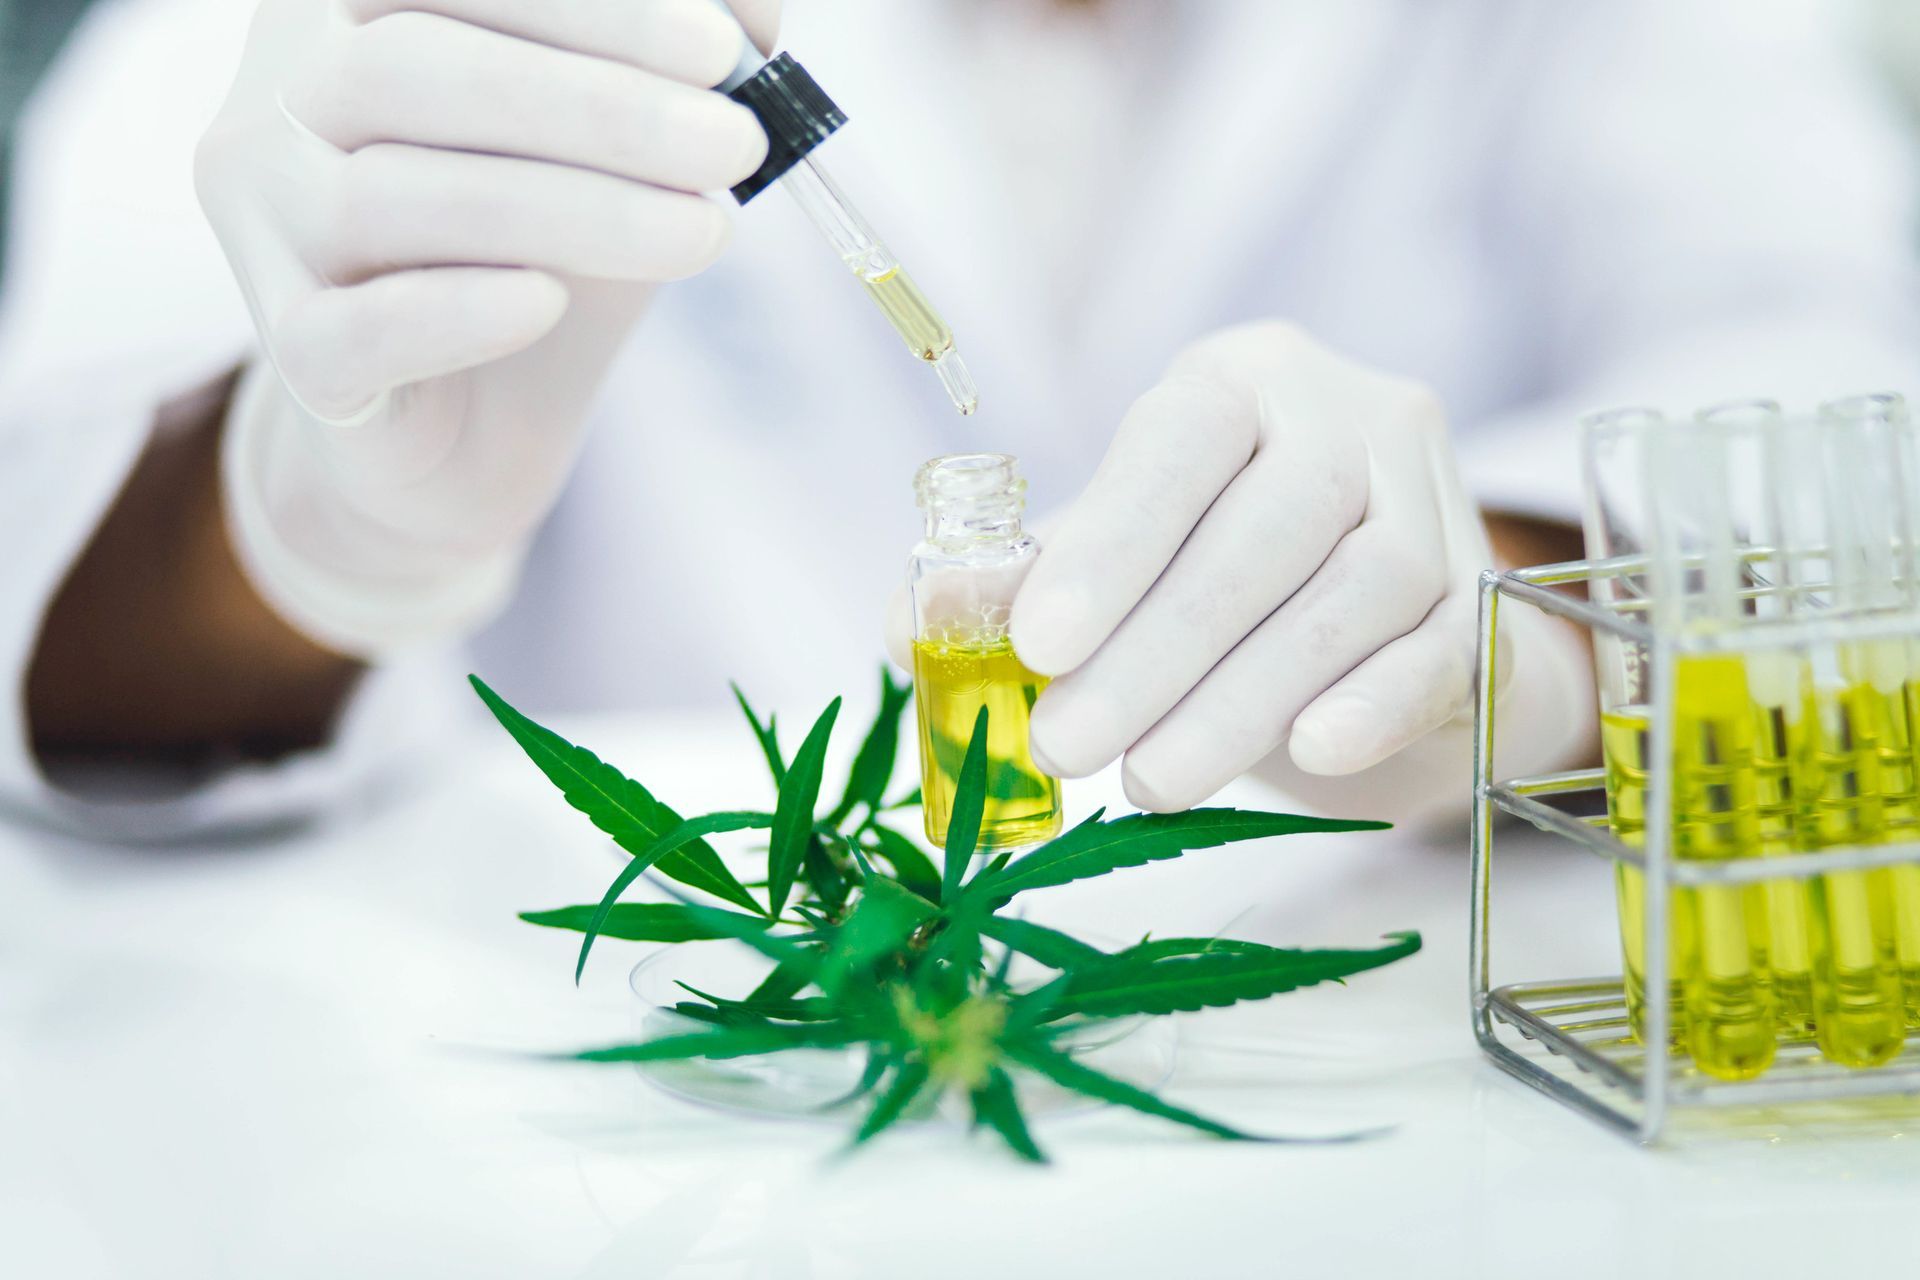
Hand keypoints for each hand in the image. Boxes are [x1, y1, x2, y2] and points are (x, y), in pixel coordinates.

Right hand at [196, 0, 778, 653]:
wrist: (479, 420)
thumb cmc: (551, 243)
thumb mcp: (624, 143)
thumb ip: (674, 64)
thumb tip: (757, 9)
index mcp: (351, 7)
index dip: (592, 9)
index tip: (725, 50)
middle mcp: (282, 94)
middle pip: (413, 69)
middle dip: (597, 107)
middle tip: (733, 144)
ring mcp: (265, 222)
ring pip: (389, 196)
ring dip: (568, 208)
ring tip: (705, 231)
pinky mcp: (293, 349)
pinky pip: (353, 330)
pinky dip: (451, 312)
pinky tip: (546, 303)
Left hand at [1012, 322, 1500, 811]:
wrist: (1382, 627)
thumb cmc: (1219, 576)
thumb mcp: (1117, 558)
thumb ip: (1024, 582)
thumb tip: (910, 625)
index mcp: (1242, 382)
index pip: (1182, 438)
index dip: (1112, 541)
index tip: (1038, 646)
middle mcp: (1351, 417)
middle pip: (1269, 525)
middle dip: (1158, 649)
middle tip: (1068, 746)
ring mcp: (1433, 502)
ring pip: (1357, 590)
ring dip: (1244, 696)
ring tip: (1149, 781)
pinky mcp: (1485, 602)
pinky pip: (1444, 647)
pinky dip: (1376, 701)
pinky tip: (1312, 753)